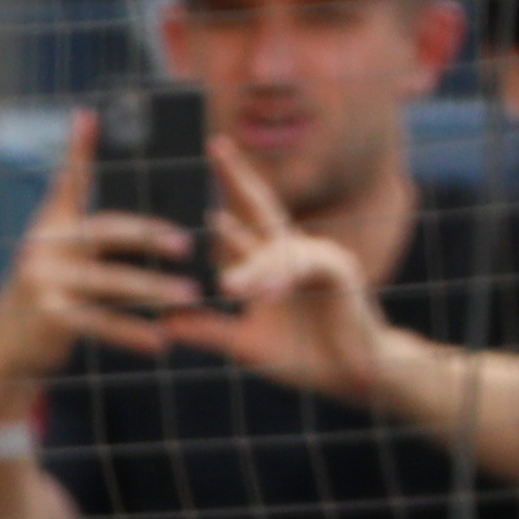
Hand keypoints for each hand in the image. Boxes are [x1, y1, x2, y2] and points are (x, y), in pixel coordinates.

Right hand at [0, 108, 202, 410]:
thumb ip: (93, 232)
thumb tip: (152, 219)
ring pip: (108, 282)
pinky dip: (132, 332)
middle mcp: (42, 246)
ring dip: (153, 289)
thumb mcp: (62, 256)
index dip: (79, 148)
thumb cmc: (51, 293)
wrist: (6, 344)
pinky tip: (160, 340)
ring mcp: (42, 281)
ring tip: (190, 295)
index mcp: (51, 224)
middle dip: (149, 234)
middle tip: (187, 241)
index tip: (90, 115)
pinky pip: (99, 323)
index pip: (69, 179)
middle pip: (104, 231)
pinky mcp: (48, 318)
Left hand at [166, 137, 388, 405]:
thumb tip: (166, 323)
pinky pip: (306, 266)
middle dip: (238, 177)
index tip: (210, 154)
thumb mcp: (245, 344)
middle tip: (216, 144)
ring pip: (277, 248)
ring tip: (229, 287)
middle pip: (263, 205)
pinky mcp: (340, 272)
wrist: (352, 374)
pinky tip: (269, 293)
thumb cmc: (305, 356)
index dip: (225, 192)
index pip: (244, 217)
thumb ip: (209, 331)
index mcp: (272, 260)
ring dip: (253, 267)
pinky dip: (284, 277)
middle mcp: (293, 251)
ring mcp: (318, 257)